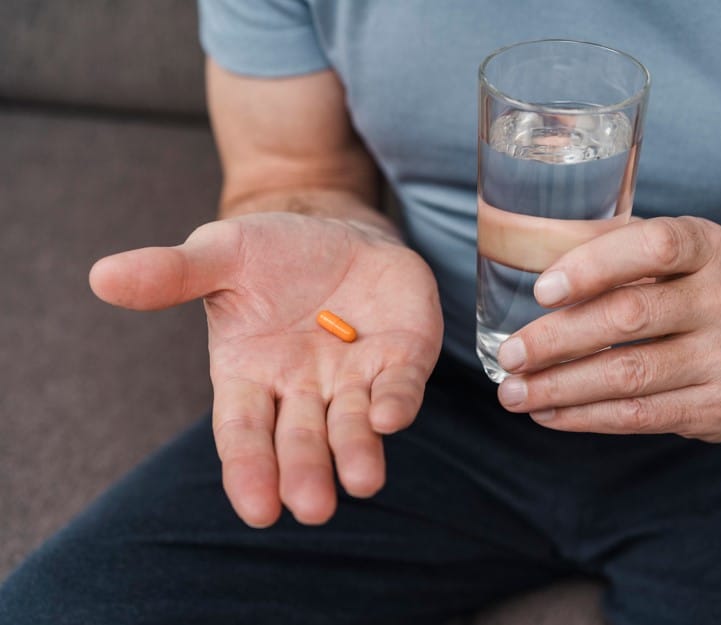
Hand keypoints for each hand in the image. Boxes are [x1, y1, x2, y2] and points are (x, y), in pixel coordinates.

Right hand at [90, 212, 442, 525]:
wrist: (337, 230)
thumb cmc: (271, 253)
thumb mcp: (221, 254)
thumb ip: (172, 274)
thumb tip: (101, 276)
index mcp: (250, 376)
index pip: (244, 432)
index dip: (249, 470)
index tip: (258, 510)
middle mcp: (303, 389)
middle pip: (301, 440)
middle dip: (306, 472)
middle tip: (313, 507)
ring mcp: (355, 377)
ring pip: (353, 425)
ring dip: (357, 452)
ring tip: (362, 481)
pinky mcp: (402, 357)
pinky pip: (401, 386)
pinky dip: (398, 402)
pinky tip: (392, 417)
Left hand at [495, 216, 720, 441]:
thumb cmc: (697, 292)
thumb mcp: (675, 255)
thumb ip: (615, 249)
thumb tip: (526, 260)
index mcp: (708, 247)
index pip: (653, 247)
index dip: (593, 266)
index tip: (542, 291)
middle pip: (630, 317)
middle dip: (557, 339)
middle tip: (510, 355)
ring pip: (630, 376)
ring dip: (561, 388)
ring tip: (514, 393)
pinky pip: (639, 418)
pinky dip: (585, 417)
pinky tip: (549, 413)